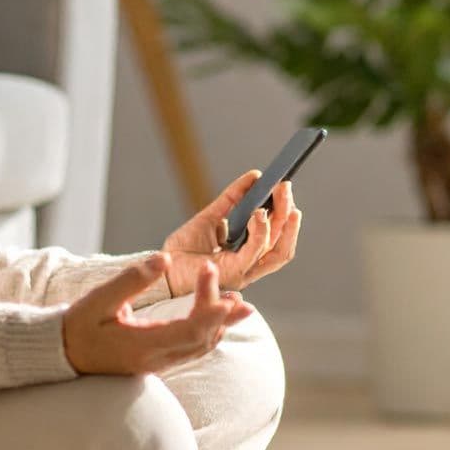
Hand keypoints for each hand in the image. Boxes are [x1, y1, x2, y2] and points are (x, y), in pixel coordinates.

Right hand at [62, 254, 253, 375]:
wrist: (63, 354)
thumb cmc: (78, 325)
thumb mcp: (100, 299)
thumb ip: (132, 279)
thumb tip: (164, 258)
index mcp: (143, 344)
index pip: (190, 329)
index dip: (209, 307)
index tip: (214, 280)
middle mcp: (155, 359)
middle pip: (202, 340)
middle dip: (223, 316)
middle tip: (238, 294)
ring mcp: (157, 363)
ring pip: (200, 348)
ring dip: (220, 326)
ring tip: (239, 305)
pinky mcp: (156, 362)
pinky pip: (191, 351)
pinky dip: (208, 334)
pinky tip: (215, 320)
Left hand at [159, 169, 303, 297]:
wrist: (162, 270)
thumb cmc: (184, 250)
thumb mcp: (211, 217)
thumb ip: (232, 199)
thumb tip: (254, 177)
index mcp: (247, 256)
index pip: (277, 239)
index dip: (285, 216)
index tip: (284, 189)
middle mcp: (250, 267)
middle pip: (281, 244)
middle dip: (287, 214)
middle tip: (285, 187)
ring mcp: (244, 272)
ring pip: (276, 251)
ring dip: (282, 222)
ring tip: (280, 196)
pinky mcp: (233, 272)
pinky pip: (254, 251)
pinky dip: (260, 231)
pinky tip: (258, 213)